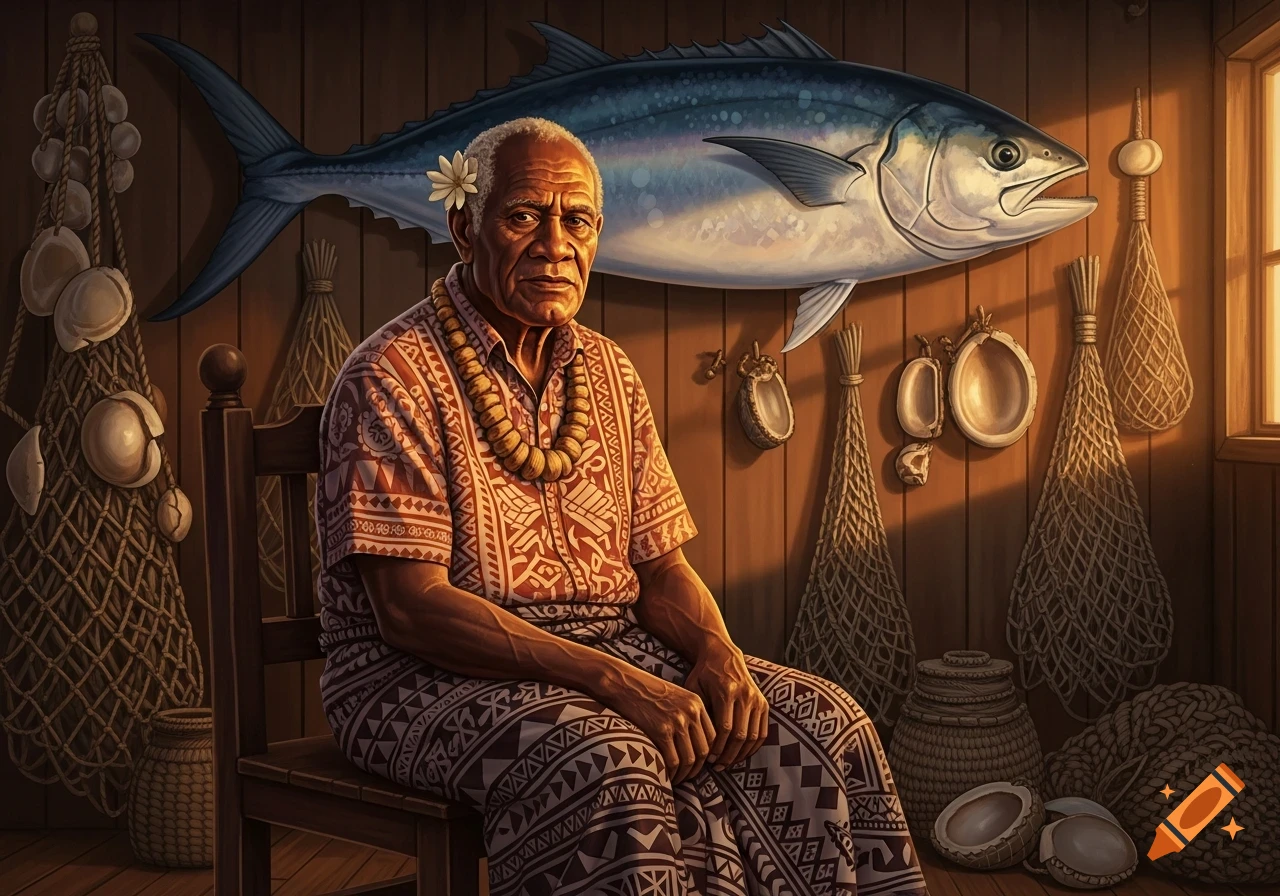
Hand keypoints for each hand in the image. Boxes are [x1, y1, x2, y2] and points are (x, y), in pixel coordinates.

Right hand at [602, 665, 715, 784]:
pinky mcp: (661, 731)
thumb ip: (688, 713)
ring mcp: (677, 722)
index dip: (708, 754)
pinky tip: (666, 776)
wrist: (624, 683)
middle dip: (698, 768)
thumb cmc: (646, 690)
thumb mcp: (675, 696)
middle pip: (703, 750)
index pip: (712, 736)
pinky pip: (673, 761)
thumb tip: (693, 741)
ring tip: (677, 779)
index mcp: (697, 703)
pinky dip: (671, 773)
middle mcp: (691, 713)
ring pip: (689, 759)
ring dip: (685, 774)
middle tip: (689, 776)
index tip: (700, 763)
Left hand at [684, 641, 768, 770]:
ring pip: (753, 736)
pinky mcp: (764, 703)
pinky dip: (753, 747)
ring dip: (741, 754)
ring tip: (728, 763)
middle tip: (718, 766)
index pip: (725, 728)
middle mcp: (745, 695)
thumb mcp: (694, 688)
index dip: (718, 747)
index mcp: (726, 691)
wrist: (723, 654)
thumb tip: (698, 742)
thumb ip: (699, 712)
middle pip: (740, 735)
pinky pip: (762, 731)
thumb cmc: (703, 673)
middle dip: (729, 754)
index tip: (709, 759)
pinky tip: (741, 754)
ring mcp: (757, 699)